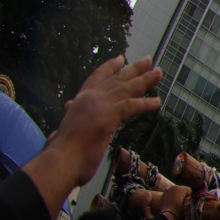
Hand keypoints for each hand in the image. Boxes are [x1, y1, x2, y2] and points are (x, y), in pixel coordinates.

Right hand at [24, 56, 162, 212]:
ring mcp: (98, 106)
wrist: (61, 160)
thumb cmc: (63, 151)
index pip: (97, 78)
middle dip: (134, 69)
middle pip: (116, 79)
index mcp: (79, 100)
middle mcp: (89, 99)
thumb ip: (71, 114)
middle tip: (148, 60)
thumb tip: (69, 106)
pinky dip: (145, 103)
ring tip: (158, 73)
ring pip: (126, 88)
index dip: (109, 68)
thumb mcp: (66, 127)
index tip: (121, 59)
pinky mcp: (107, 117)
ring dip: (145, 80)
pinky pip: (131, 106)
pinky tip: (157, 102)